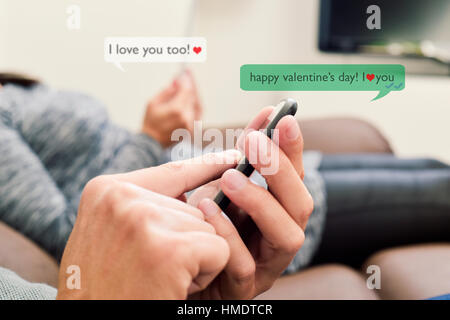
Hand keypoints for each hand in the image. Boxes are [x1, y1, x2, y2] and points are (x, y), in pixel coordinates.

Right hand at [56, 150, 240, 299]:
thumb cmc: (104, 288)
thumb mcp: (111, 236)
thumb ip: (143, 207)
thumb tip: (194, 194)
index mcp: (105, 191)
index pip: (171, 172)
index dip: (206, 167)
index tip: (232, 158)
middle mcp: (121, 198)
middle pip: (194, 207)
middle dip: (186, 241)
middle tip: (149, 269)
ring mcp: (144, 220)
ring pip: (208, 228)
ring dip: (194, 259)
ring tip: (157, 279)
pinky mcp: (170, 250)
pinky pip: (218, 250)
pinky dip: (206, 274)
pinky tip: (173, 288)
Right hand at [142, 69, 201, 147]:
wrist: (151, 143)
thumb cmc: (149, 122)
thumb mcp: (153, 102)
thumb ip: (167, 91)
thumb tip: (177, 82)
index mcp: (176, 110)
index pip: (187, 90)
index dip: (187, 81)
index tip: (185, 73)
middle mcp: (186, 117)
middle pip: (193, 96)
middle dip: (191, 85)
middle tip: (188, 76)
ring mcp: (191, 125)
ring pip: (198, 105)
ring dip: (194, 94)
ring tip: (190, 85)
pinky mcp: (192, 129)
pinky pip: (198, 113)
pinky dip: (195, 103)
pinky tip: (191, 97)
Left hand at [188, 107, 313, 298]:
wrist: (172, 271)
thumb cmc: (198, 226)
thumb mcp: (218, 189)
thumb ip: (238, 159)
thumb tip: (260, 121)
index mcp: (276, 212)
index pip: (294, 179)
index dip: (291, 148)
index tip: (281, 117)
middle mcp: (278, 237)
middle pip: (301, 205)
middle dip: (280, 171)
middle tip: (255, 143)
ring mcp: (264, 266)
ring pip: (287, 236)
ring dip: (260, 201)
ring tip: (230, 177)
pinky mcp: (241, 289)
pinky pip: (245, 265)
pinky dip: (228, 233)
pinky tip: (205, 209)